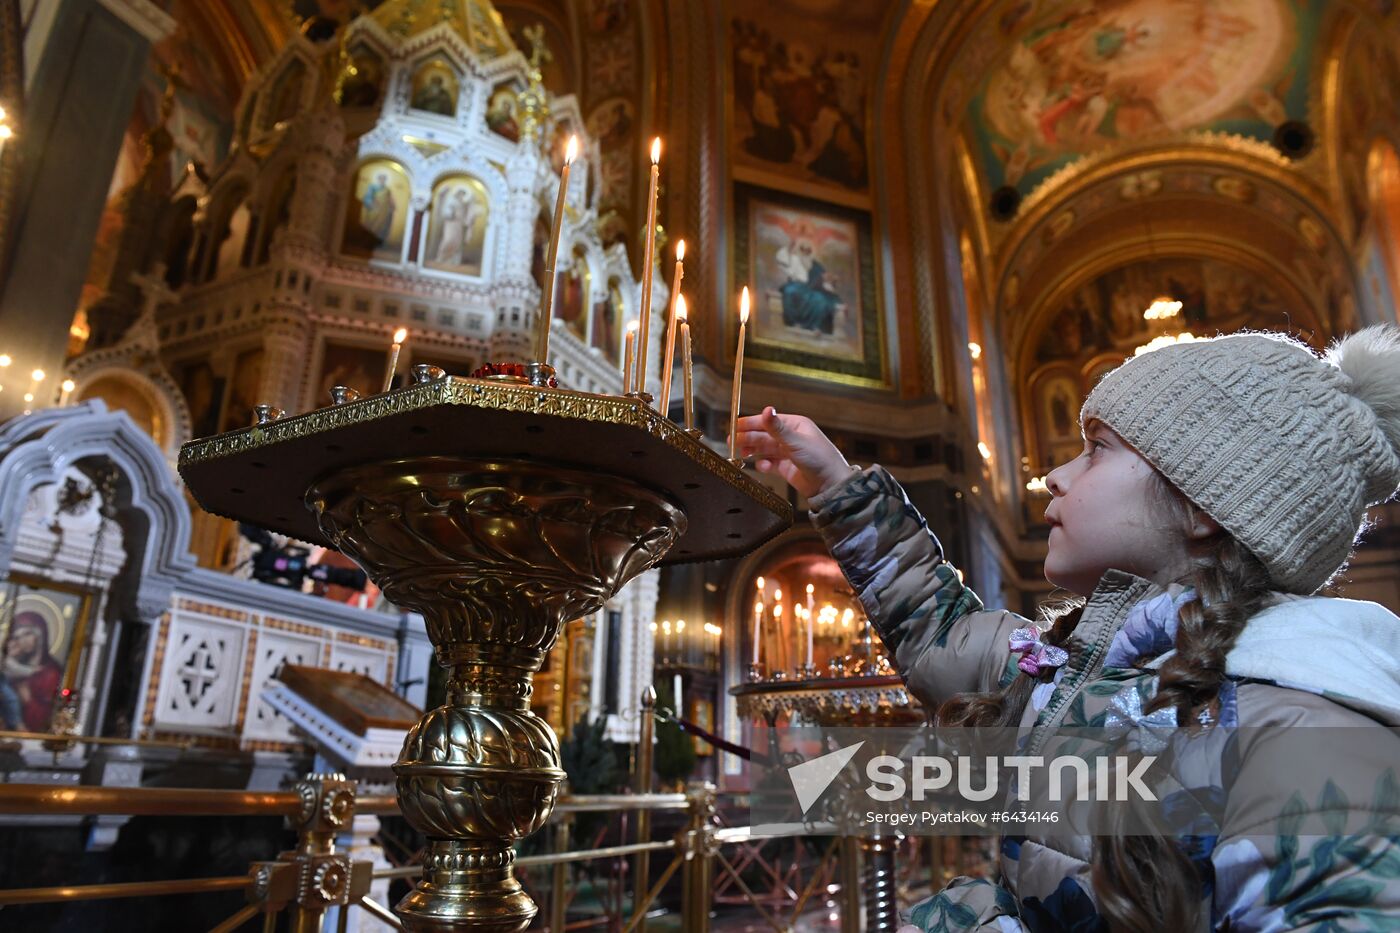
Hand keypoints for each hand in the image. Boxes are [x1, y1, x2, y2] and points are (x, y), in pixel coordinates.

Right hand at [733, 406, 852, 498]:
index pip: (768, 421)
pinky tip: (760, 466)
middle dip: (749, 437)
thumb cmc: (820, 459)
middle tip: (732, 441)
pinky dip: (763, 464)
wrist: (831, 486)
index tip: (735, 426)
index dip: (751, 423)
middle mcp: (791, 437)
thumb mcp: (796, 441)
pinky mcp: (787, 468)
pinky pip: (770, 463)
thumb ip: (777, 428)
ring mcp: (789, 453)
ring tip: (742, 453)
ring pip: (765, 449)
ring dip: (753, 450)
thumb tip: (766, 410)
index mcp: (795, 425)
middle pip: (764, 435)